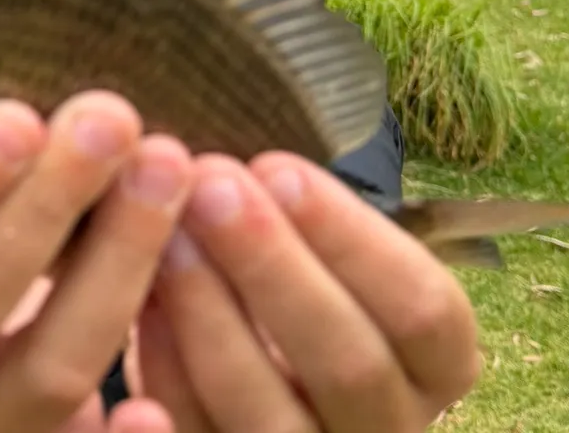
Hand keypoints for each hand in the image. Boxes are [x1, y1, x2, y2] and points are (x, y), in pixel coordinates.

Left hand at [129, 152, 481, 432]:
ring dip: (210, 319)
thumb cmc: (284, 278)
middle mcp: (387, 429)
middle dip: (272, 266)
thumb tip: (225, 163)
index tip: (275, 166)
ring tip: (163, 237)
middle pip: (350, 363)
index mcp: (433, 364)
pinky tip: (135, 323)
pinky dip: (165, 387)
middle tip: (208, 185)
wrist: (245, 365)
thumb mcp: (319, 252)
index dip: (352, 237)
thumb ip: (295, 216)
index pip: (423, 307)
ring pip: (270, 417)